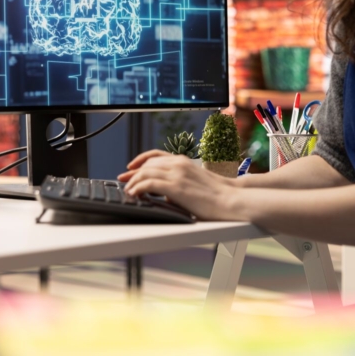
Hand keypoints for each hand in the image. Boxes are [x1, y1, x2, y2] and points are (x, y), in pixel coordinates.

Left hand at [117, 150, 243, 220]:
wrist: (231, 200)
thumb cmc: (217, 196)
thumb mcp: (195, 183)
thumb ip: (179, 184)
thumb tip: (165, 195)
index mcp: (184, 161)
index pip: (156, 155)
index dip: (140, 160)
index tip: (130, 167)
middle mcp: (179, 164)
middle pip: (147, 164)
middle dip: (132, 172)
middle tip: (122, 180)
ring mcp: (177, 174)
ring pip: (145, 172)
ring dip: (132, 181)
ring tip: (128, 191)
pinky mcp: (176, 187)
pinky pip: (148, 184)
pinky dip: (137, 188)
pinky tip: (134, 194)